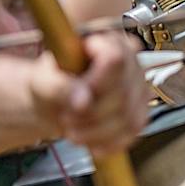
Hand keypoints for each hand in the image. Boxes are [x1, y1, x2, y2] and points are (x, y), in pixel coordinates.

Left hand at [25, 30, 150, 156]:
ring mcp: (139, 90)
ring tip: (73, 130)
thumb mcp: (44, 80)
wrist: (56, 101)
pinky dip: (106, 144)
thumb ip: (60, 86)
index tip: (77, 102)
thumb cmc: (52, 82)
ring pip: (127, 118)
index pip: (115, 58)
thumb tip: (82, 100)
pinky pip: (131, 134)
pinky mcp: (140, 114)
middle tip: (67, 118)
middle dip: (90, 114)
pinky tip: (89, 142)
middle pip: (122, 94)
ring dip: (95, 132)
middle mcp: (131, 63)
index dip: (97, 83)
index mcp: (109, 42)